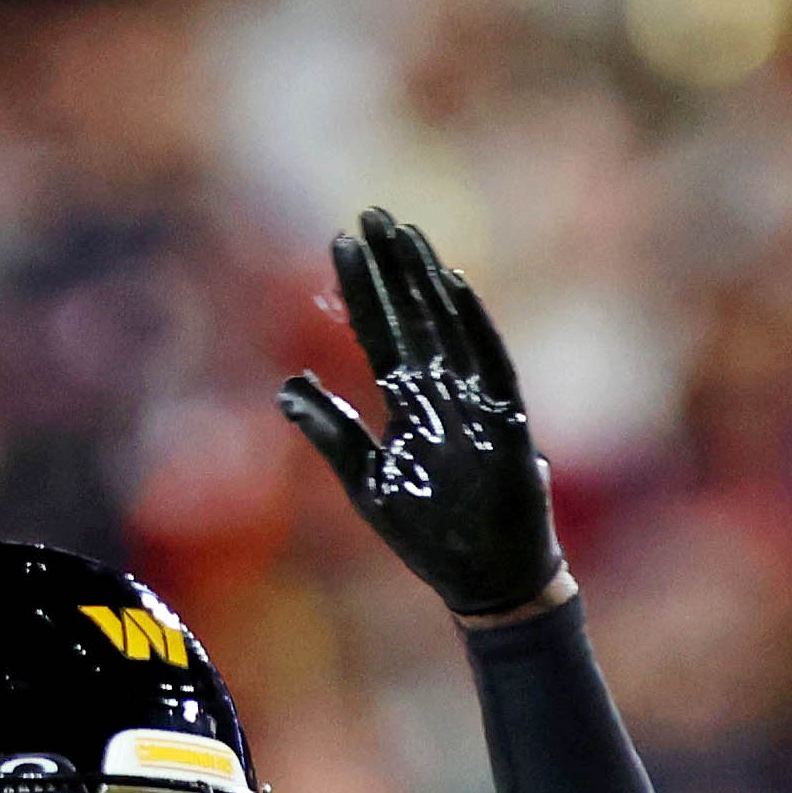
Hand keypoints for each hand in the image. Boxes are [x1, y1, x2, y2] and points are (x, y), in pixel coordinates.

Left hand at [275, 208, 564, 620]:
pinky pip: (490, 366)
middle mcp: (441, 394)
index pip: (378, 332)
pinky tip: (452, 284)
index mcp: (408, 404)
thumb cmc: (430, 534)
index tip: (339, 240)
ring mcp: (474, 406)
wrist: (488, 581)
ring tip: (403, 232)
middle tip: (372, 211)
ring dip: (424, 279)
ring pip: (446, 329)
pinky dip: (473, 328)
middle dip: (392, 265)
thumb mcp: (368, 484)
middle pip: (412, 316)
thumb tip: (285, 386)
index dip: (360, 288)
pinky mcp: (506, 426)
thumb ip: (331, 432)